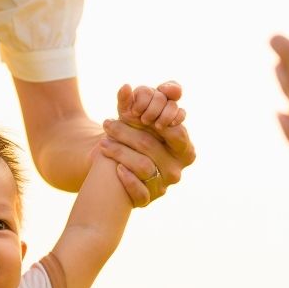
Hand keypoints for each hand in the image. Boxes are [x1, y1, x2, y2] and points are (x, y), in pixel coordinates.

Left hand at [98, 81, 196, 207]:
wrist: (119, 163)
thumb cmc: (135, 134)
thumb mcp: (137, 116)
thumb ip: (137, 99)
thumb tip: (125, 87)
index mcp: (185, 149)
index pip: (176, 132)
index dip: (158, 121)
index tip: (138, 114)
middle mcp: (177, 170)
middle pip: (151, 146)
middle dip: (127, 132)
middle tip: (106, 123)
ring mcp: (163, 187)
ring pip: (142, 166)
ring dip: (120, 152)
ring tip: (103, 142)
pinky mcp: (148, 200)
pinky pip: (140, 192)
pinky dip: (127, 180)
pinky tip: (115, 169)